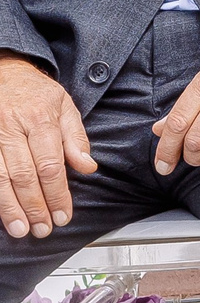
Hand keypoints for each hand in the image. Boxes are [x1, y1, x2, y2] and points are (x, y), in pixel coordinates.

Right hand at [0, 56, 93, 238]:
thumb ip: (75, 138)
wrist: (5, 73)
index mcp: (40, 119)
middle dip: (35, 206)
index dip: (57, 193)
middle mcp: (12, 128)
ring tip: (21, 229)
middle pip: (24, 175)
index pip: (51, 164)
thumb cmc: (37, 93)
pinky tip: (2, 212)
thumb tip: (88, 167)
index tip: (63, 215)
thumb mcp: (65, 107)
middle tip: (44, 229)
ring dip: (10, 208)